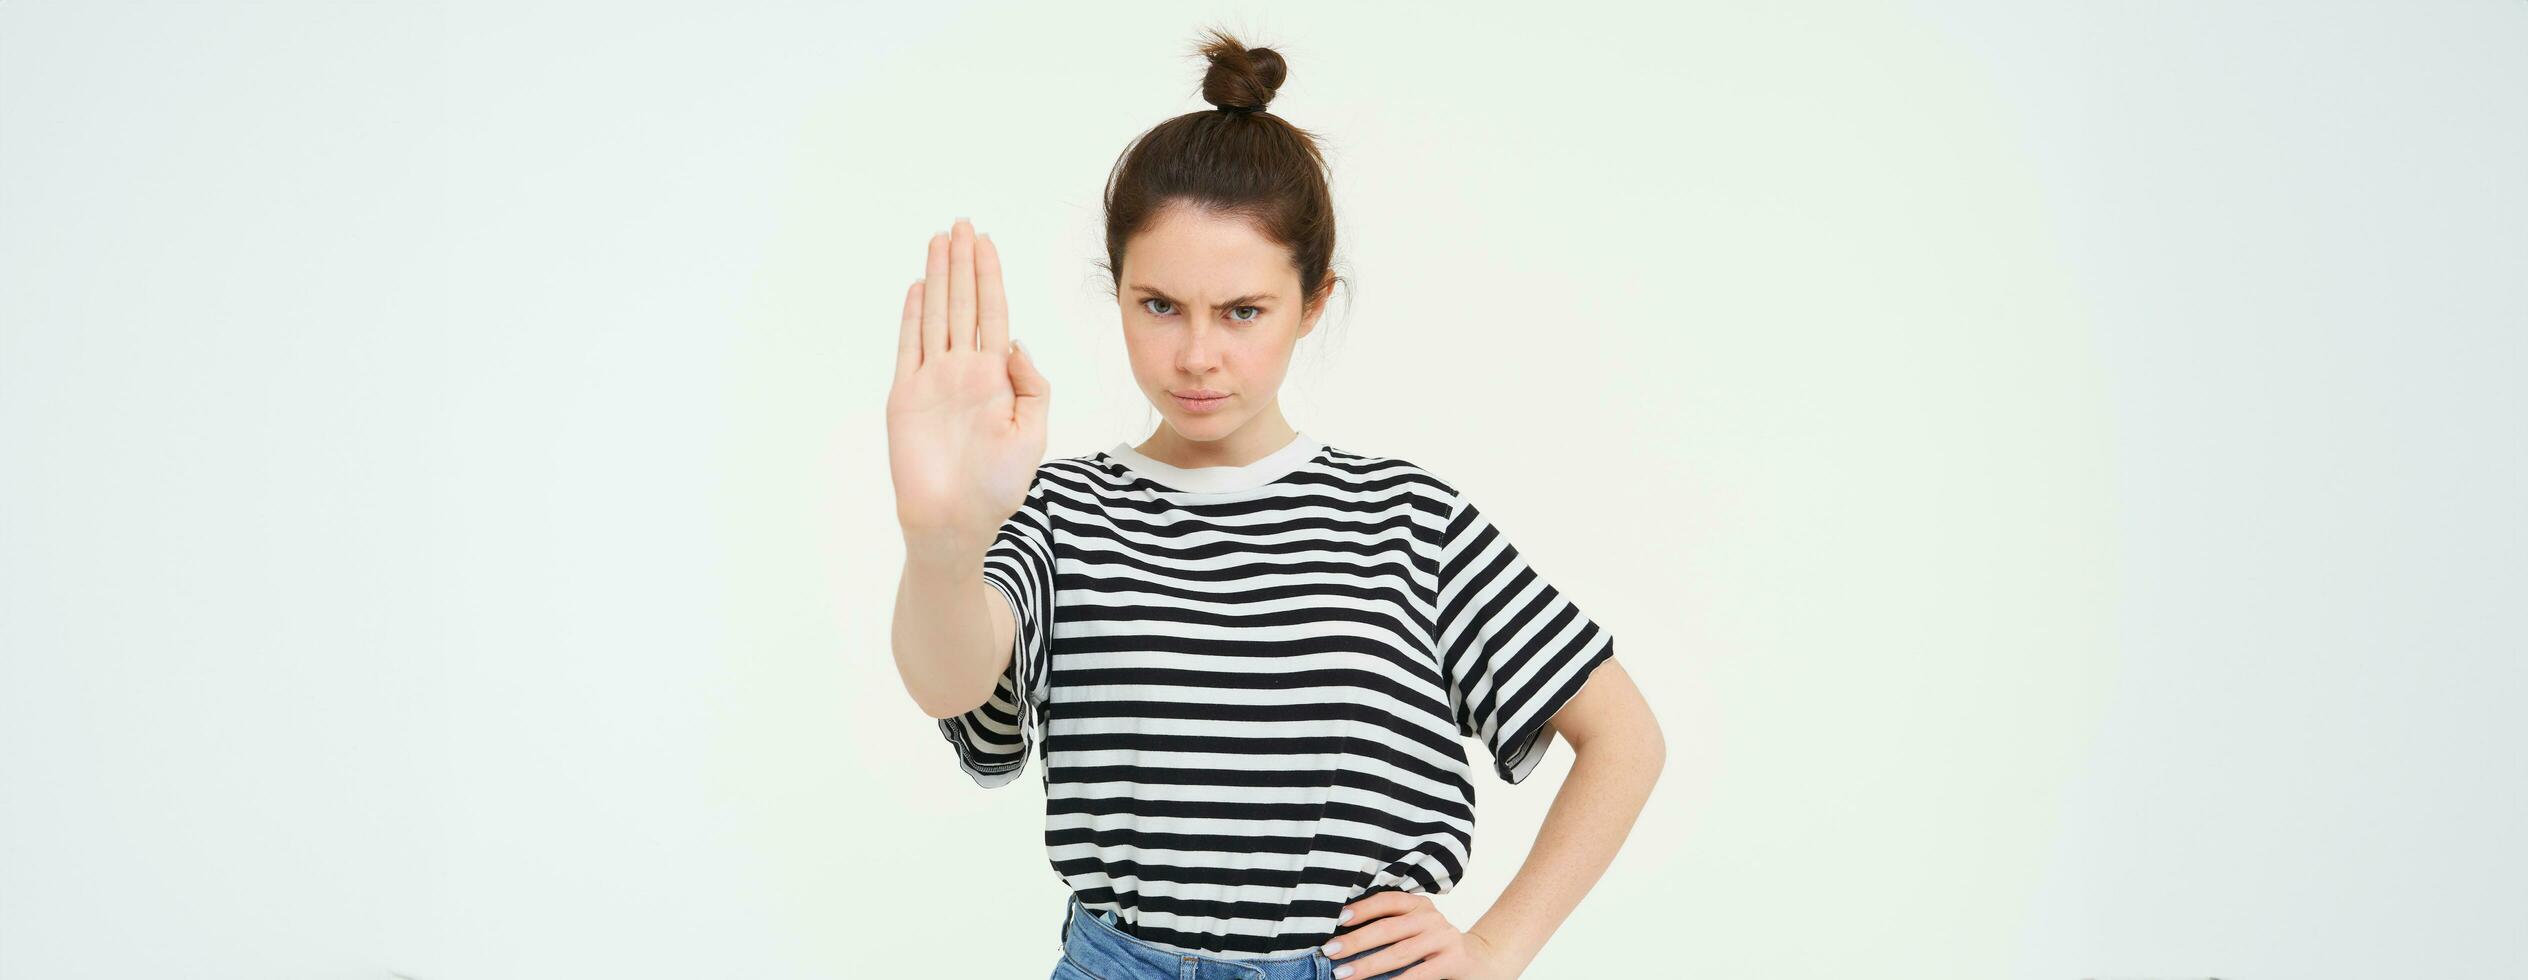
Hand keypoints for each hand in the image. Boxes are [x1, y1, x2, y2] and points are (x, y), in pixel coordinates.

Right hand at [885, 218, 1050, 557]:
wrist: (956, 521)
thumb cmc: (998, 486)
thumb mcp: (1034, 432)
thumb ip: (1032, 385)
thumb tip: (1016, 342)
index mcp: (995, 377)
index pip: (993, 313)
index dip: (990, 277)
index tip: (987, 242)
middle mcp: (963, 371)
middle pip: (963, 303)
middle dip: (963, 263)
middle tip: (962, 223)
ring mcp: (932, 380)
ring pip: (936, 315)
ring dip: (939, 277)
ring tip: (939, 239)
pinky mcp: (905, 396)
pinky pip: (908, 346)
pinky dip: (912, 316)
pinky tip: (917, 287)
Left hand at [1325, 891, 1517, 979]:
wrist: (1477, 960)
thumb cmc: (1433, 945)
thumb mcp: (1415, 928)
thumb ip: (1389, 926)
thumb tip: (1343, 937)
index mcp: (1418, 904)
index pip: (1387, 900)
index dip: (1362, 908)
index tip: (1338, 919)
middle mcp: (1431, 916)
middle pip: (1388, 928)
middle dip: (1356, 941)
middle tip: (1330, 951)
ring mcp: (1444, 937)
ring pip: (1400, 952)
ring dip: (1368, 965)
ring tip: (1344, 974)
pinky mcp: (1453, 959)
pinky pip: (1420, 973)